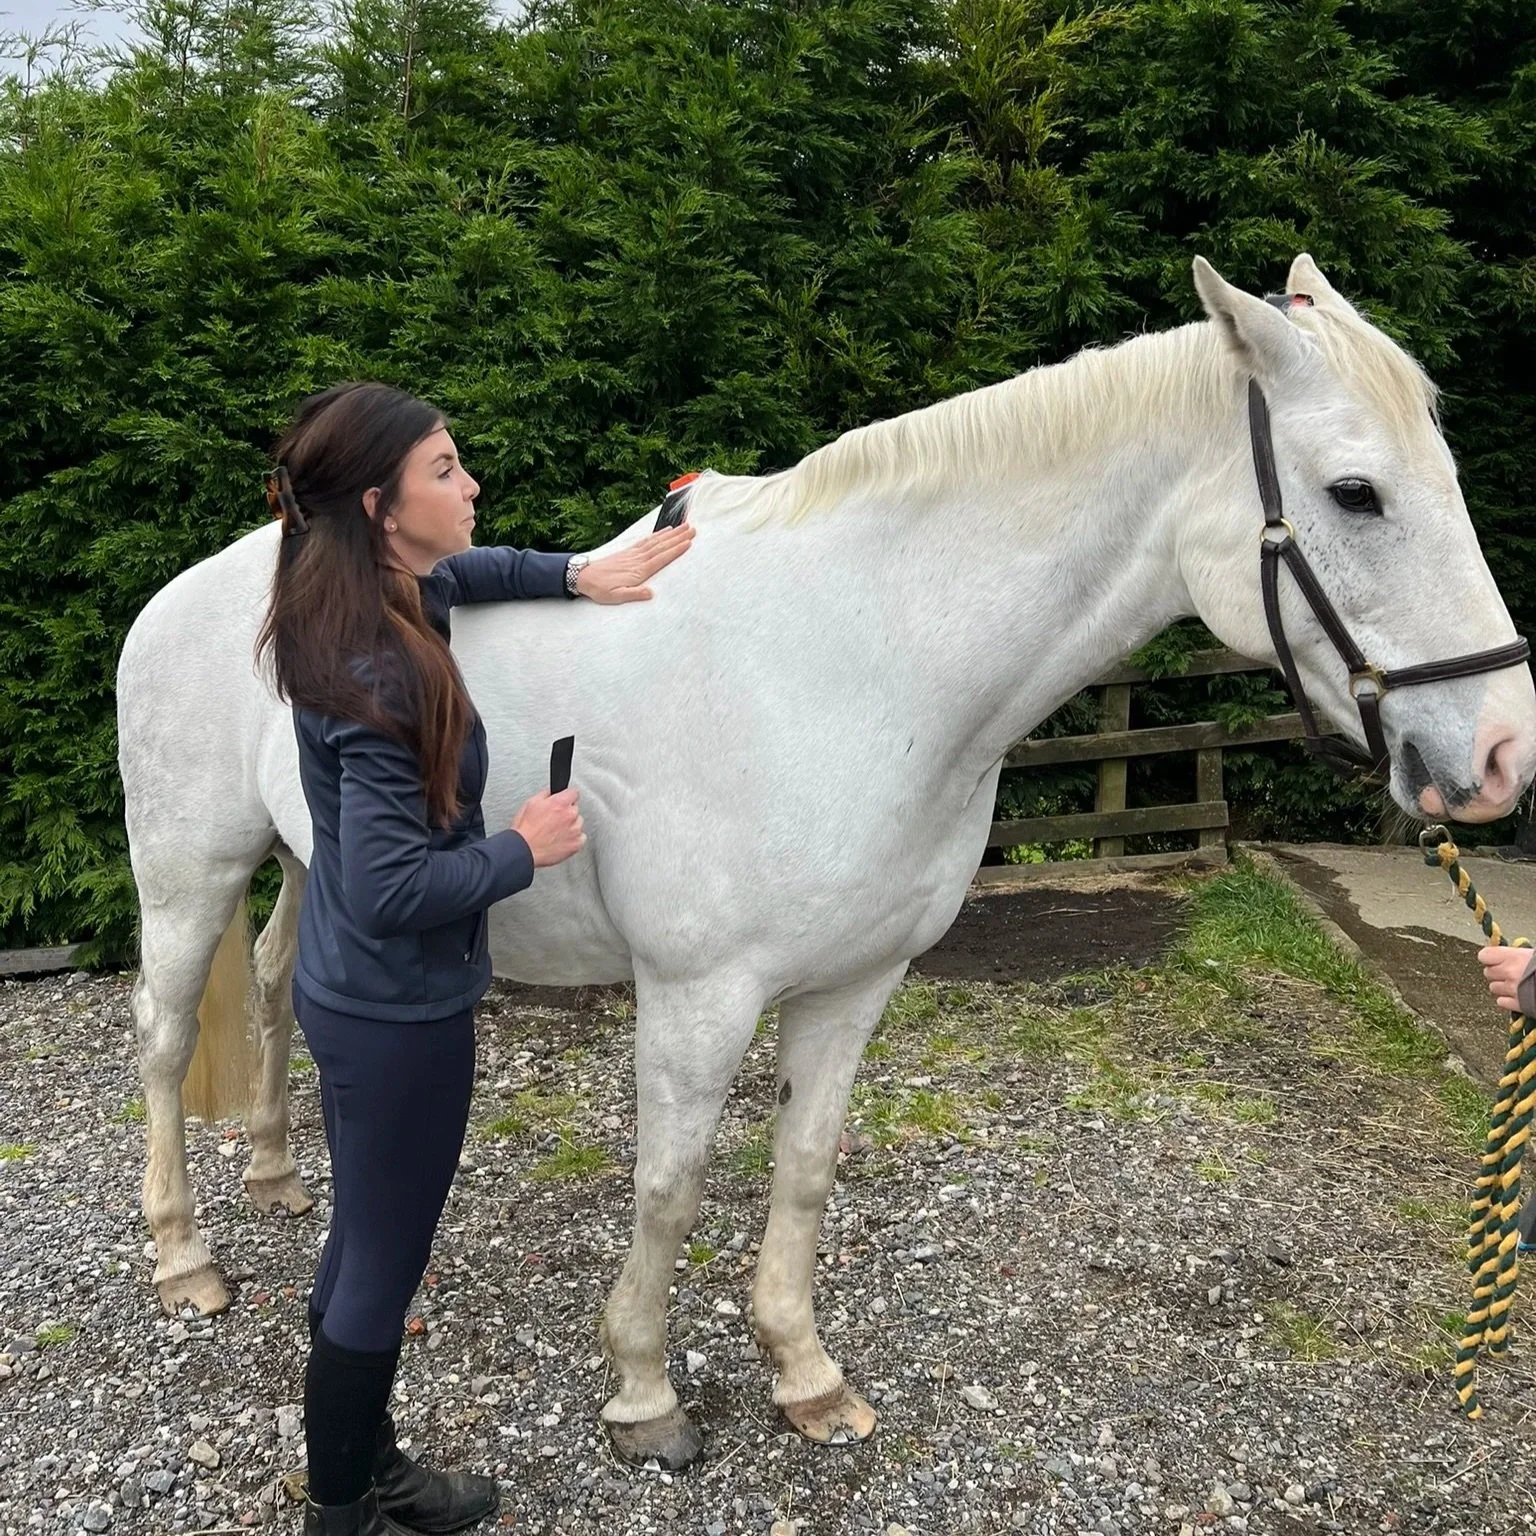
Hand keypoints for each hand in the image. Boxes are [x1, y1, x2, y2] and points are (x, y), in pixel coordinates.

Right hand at [512, 788, 584, 867]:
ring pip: (578, 823)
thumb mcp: (531, 803)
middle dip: (566, 812)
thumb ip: (546, 794)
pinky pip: (581, 837)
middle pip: (575, 809)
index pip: (574, 792)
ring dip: (571, 825)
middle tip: (553, 820)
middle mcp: (570, 815)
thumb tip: (551, 792)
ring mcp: (575, 830)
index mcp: (560, 803)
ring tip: (555, 831)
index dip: (567, 796)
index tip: (565, 800)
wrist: (524, 849)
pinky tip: (561, 839)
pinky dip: (574, 838)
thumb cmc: (525, 829)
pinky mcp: (576, 844)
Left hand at [576, 523, 694, 603]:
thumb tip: (650, 593)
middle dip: (678, 538)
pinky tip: (664, 531)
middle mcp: (638, 559)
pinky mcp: (628, 552)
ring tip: (684, 527)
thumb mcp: (616, 597)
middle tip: (692, 530)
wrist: (584, 577)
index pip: (661, 558)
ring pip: (656, 541)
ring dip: (671, 534)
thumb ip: (633, 594)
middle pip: (662, 546)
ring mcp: (633, 554)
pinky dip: (657, 535)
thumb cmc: (601, 589)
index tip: (688, 543)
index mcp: (638, 571)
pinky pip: (646, 541)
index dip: (675, 550)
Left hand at [1477, 944, 1532, 1012]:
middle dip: (1496, 973)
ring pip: (1493, 988)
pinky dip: (1507, 1000)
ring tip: (1515, 984)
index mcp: (1514, 957)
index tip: (1495, 959)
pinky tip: (1517, 996)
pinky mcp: (1518, 1004)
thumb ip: (1518, 956)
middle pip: (1488, 973)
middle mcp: (1509, 973)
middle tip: (1509, 972)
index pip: (1484, 955)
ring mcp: (1512, 990)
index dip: (1489, 958)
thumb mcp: (1532, 955)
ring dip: (1502, 987)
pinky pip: (1501, 1001)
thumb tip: (1507, 955)